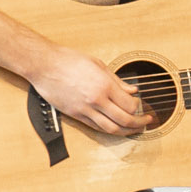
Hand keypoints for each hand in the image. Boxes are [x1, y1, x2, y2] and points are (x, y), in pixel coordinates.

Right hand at [35, 49, 151, 137]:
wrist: (43, 64)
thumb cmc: (69, 60)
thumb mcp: (98, 64)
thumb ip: (117, 80)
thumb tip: (132, 91)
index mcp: (104, 85)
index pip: (130, 105)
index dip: (139, 107)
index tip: (141, 105)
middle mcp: (96, 100)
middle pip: (124, 120)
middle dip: (139, 123)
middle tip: (146, 122)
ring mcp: (84, 109)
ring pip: (111, 128)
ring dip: (126, 132)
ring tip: (135, 129)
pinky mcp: (75, 114)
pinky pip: (96, 127)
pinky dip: (109, 130)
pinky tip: (116, 128)